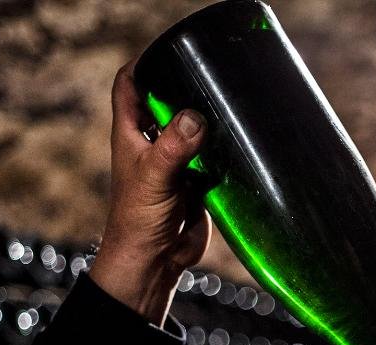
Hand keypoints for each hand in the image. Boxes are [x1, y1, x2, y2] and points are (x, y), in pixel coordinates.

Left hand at [89, 61, 211, 324]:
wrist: (156, 263)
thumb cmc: (139, 221)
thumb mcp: (154, 178)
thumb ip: (173, 148)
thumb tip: (195, 118)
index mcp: (131, 133)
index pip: (131, 84)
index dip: (145, 63)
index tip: (171, 51)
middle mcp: (153, 143)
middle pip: (168, 102)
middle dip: (187, 87)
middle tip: (214, 75)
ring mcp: (178, 162)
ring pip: (195, 129)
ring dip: (211, 120)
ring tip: (234, 103)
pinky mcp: (200, 182)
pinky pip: (215, 158)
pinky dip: (227, 149)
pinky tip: (244, 140)